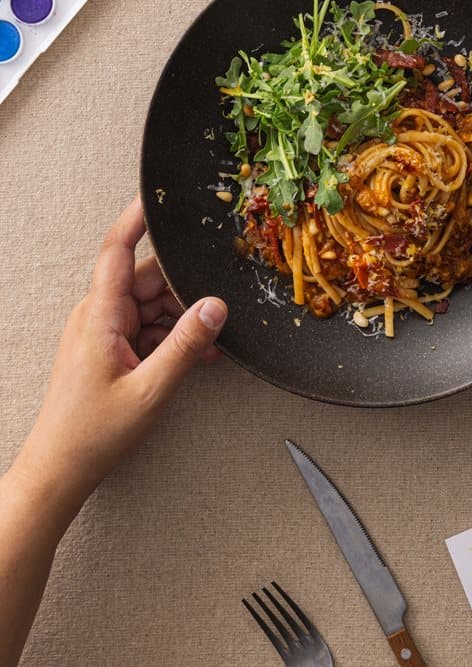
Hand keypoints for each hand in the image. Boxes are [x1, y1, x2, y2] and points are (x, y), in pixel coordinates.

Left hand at [11, 199, 226, 521]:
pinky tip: (196, 356)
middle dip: (183, 290)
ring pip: (152, 306)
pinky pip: (147, 330)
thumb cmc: (92, 434)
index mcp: (100, 315)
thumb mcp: (151, 389)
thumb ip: (187, 345)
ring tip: (208, 345)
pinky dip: (171, 339)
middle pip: (148, 281)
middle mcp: (98, 316)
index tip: (157, 195)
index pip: (118, 250)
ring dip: (181, 320)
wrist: (59, 471)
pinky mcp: (108, 350)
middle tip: (216, 305)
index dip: (137, 218)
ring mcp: (102, 333)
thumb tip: (215, 307)